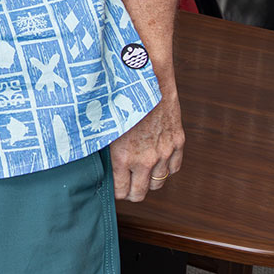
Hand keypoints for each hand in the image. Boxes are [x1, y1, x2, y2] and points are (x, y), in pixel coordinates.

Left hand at [110, 86, 183, 201]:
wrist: (146, 80)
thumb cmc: (118, 99)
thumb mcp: (104, 126)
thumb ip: (103, 148)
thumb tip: (95, 163)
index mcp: (123, 157)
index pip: (121, 191)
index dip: (116, 192)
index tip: (114, 188)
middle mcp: (146, 159)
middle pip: (140, 193)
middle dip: (131, 192)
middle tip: (126, 186)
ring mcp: (164, 152)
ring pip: (158, 182)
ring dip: (149, 180)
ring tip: (140, 173)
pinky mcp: (177, 142)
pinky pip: (174, 168)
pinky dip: (166, 167)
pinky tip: (156, 161)